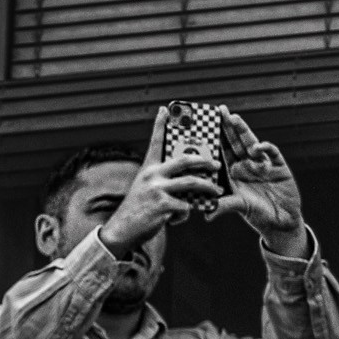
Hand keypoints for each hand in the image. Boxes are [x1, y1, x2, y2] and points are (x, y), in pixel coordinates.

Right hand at [98, 107, 224, 257]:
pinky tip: (176, 219)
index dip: (160, 124)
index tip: (165, 108)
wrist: (121, 230)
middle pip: (185, 160)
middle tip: (217, 163)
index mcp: (148, 168)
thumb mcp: (146, 189)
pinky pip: (186, 207)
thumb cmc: (138, 209)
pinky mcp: (163, 205)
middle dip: (204, 161)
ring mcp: (157, 188)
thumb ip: (164, 182)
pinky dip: (185, 214)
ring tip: (216, 191)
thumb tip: (190, 183)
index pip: (155, 141)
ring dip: (207, 187)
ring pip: (191, 183)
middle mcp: (152, 174)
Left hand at [212, 110, 306, 255]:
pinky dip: (266, 148)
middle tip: (220, 110)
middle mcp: (248, 165)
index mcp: (235, 172)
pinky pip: (272, 153)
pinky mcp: (279, 166)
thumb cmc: (258, 214)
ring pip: (251, 144)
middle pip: (236, 142)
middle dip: (228, 126)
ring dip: (243, 131)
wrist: (282, 221)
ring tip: (234, 119)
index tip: (208, 123)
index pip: (223, 151)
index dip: (216, 137)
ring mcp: (264, 164)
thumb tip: (208, 215)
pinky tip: (258, 147)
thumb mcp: (240, 207)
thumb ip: (225, 206)